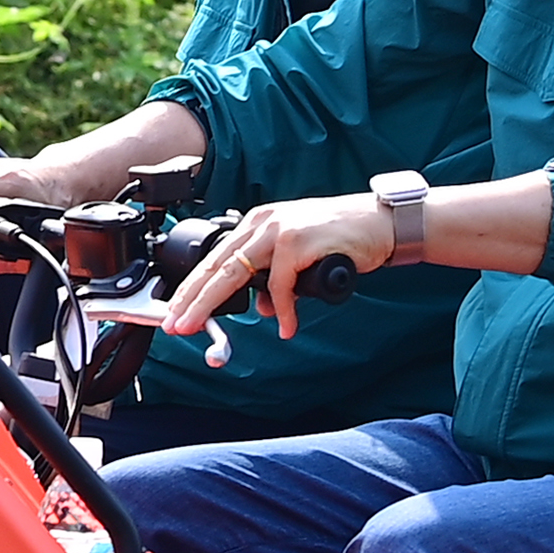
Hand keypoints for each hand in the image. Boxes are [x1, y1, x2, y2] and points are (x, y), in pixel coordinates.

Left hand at [166, 191, 397, 342]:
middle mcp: (262, 223)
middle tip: (174, 325)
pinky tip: (287, 327)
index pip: (214, 259)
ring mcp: (279, 230)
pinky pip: (281, 284)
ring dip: (212, 305)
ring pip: (234, 274)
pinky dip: (284, 310)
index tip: (175, 312)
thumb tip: (264, 309)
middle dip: (190, 299)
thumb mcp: (298, 259)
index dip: (192, 288)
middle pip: (215, 266)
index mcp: (256, 223)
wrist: (379, 223)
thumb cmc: (340, 238)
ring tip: (199, 329)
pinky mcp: (298, 242)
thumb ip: (276, 280)